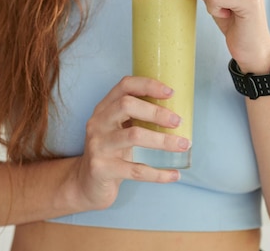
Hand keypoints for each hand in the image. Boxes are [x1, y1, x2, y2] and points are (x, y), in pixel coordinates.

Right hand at [72, 76, 189, 209]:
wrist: (85, 184)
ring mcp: (98, 146)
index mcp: (103, 109)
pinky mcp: (101, 169)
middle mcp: (98, 123)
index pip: (124, 86)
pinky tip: (174, 175)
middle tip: (177, 121)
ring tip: (184, 145)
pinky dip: (158, 174)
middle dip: (156, 112)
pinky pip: (135, 171)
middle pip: (126, 105)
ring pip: (134, 136)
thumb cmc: (110, 152)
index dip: (148, 85)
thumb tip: (176, 112)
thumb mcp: (117, 130)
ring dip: (163, 140)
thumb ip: (136, 117)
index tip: (170, 92)